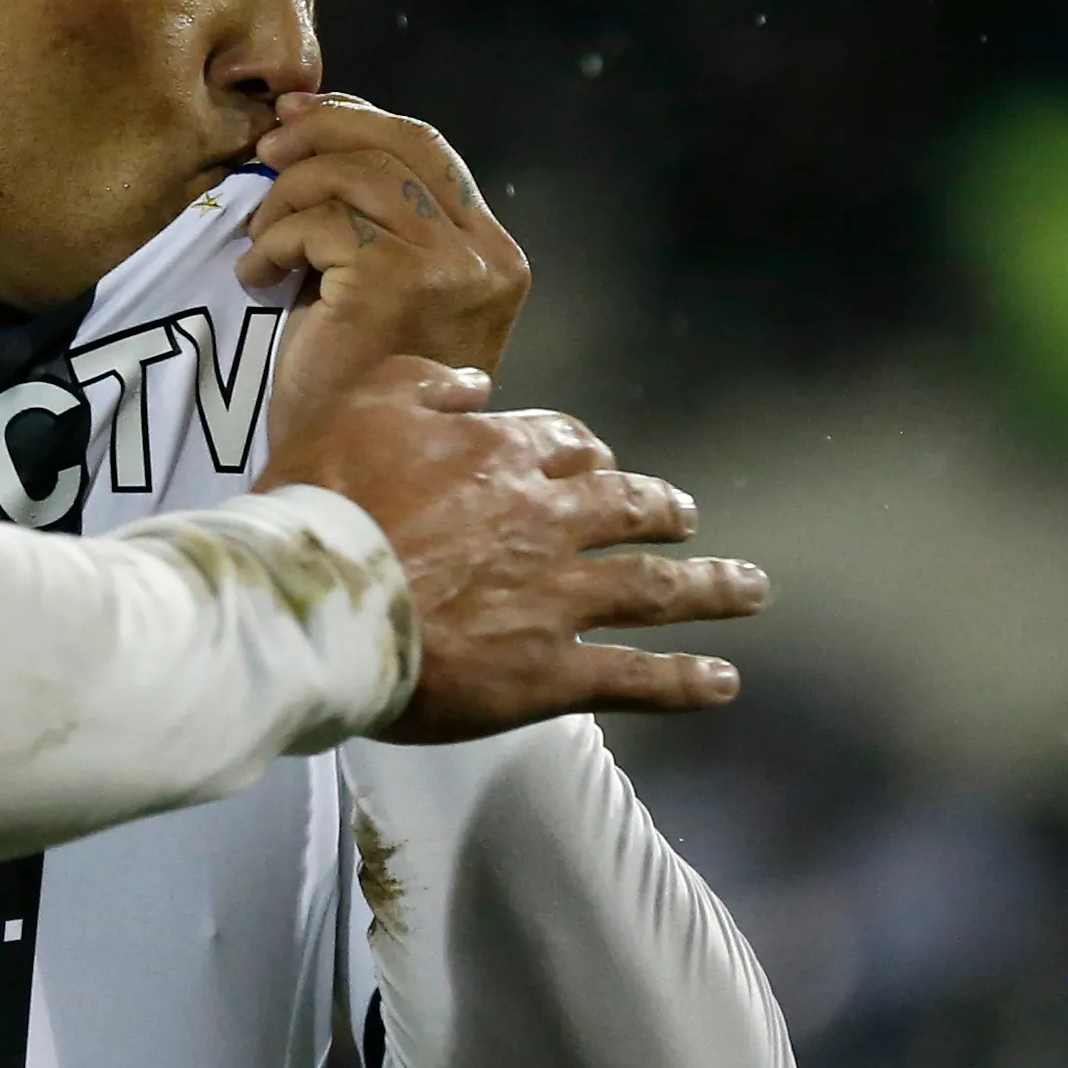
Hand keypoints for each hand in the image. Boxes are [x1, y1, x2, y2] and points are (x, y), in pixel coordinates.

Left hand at [240, 93, 526, 437]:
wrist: (345, 472)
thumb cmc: (353, 384)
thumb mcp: (376, 285)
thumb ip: (376, 219)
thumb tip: (313, 128)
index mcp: (494, 256)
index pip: (432, 151)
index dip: (363, 120)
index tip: (300, 117)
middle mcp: (487, 259)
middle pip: (405, 143)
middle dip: (324, 130)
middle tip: (267, 147)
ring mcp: (450, 268)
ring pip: (356, 175)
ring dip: (287, 198)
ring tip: (260, 243)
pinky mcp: (395, 281)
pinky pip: (321, 222)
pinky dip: (275, 241)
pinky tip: (258, 279)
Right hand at [259, 358, 769, 741]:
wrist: (318, 599)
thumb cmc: (322, 501)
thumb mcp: (357, 405)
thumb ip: (421, 384)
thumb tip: (476, 385)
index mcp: (500, 455)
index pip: (563, 444)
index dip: (584, 453)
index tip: (594, 461)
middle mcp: (546, 520)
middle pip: (627, 508)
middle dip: (663, 510)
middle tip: (685, 517)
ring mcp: (557, 598)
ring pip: (655, 588)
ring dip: (711, 587)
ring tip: (749, 590)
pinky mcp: (550, 672)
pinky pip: (633, 677)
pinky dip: (684, 681)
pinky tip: (722, 683)